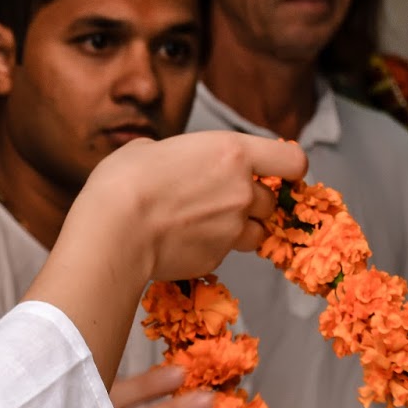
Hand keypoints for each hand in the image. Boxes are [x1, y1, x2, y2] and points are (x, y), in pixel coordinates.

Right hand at [73, 130, 307, 282]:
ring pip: (254, 233)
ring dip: (239, 229)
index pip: (293, 162)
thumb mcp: (149, 148)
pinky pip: (224, 253)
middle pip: (269, 201)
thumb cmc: (124, 181)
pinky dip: (209, 248)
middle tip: (216, 200)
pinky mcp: (216, 259)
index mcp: (232, 153)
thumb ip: (178, 155)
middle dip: (250, 202)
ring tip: (203, 224)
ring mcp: (231, 230)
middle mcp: (241, 192)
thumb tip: (173, 163)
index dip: (288, 168)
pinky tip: (179, 242)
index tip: (275, 173)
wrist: (114, 230)